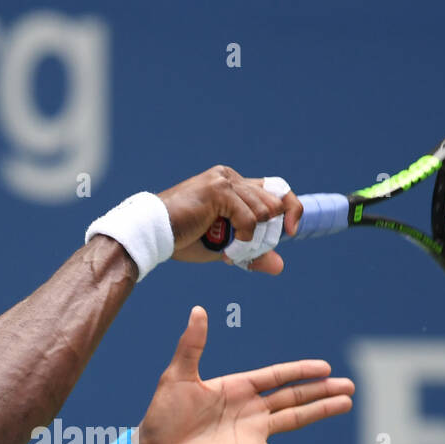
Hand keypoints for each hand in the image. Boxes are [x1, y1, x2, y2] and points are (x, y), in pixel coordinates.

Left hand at [134, 306, 353, 443]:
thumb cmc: (162, 415)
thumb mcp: (177, 375)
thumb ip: (192, 345)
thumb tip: (198, 310)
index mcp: (237, 388)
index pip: (277, 376)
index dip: (300, 370)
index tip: (325, 366)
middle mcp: (249, 409)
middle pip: (293, 396)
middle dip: (321, 390)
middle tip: (350, 385)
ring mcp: (251, 433)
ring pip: (294, 420)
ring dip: (320, 412)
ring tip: (346, 403)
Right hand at [158, 166, 302, 273]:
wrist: (152, 234)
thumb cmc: (183, 239)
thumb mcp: (225, 248)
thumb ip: (253, 252)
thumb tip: (280, 265)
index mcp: (233, 184)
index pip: (276, 189)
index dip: (291, 208)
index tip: (292, 232)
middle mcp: (230, 177)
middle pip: (275, 202)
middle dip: (268, 233)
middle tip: (244, 250)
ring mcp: (224, 180)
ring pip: (264, 212)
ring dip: (252, 240)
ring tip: (230, 251)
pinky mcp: (219, 190)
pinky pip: (249, 219)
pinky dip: (243, 240)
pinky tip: (226, 249)